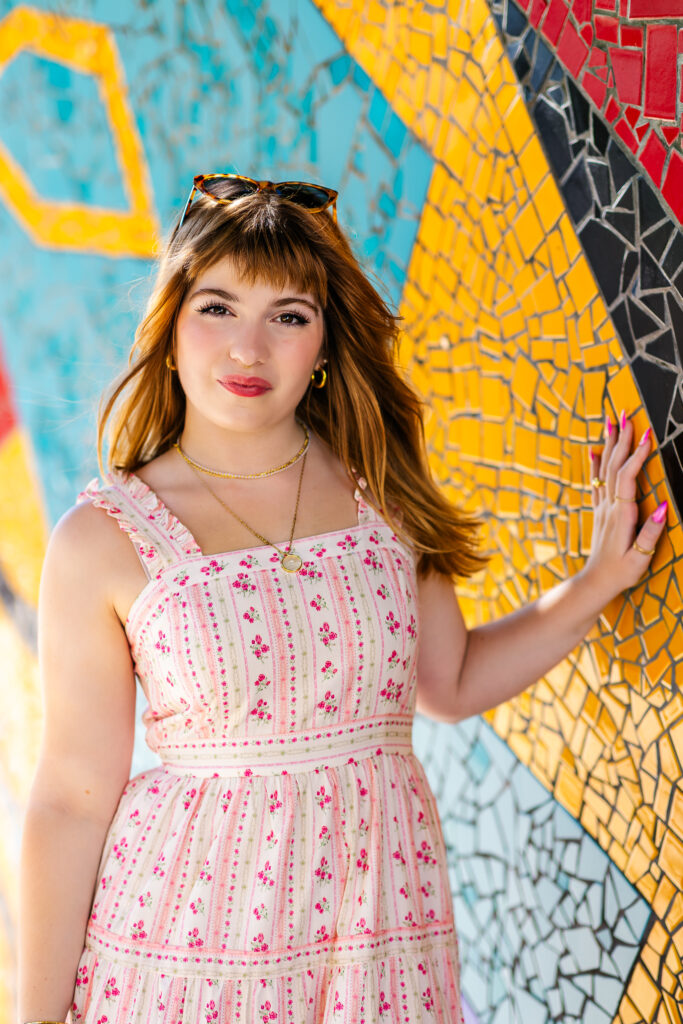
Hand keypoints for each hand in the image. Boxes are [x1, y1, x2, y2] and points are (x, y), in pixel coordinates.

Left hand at [583, 411, 667, 600]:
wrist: (595, 582)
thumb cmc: (621, 573)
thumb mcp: (639, 559)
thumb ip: (650, 534)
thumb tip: (665, 508)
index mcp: (621, 515)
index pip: (627, 478)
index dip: (636, 456)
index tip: (646, 436)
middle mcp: (609, 507)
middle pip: (614, 466)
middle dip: (621, 439)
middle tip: (626, 414)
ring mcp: (602, 507)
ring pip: (604, 469)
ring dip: (609, 444)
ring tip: (611, 421)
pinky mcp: (599, 511)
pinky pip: (596, 481)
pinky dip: (596, 463)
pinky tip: (594, 450)